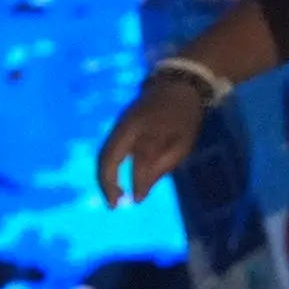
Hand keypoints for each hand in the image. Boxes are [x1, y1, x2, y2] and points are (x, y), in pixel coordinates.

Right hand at [97, 73, 202, 205]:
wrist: (177, 83)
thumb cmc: (184, 115)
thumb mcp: (183, 141)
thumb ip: (162, 165)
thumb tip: (141, 193)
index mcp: (142, 127)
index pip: (136, 160)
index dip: (135, 182)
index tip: (137, 201)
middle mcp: (123, 126)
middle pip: (106, 158)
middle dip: (106, 183)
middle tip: (113, 205)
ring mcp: (119, 125)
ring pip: (104, 155)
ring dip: (105, 177)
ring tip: (113, 197)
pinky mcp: (120, 127)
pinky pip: (110, 150)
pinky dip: (110, 167)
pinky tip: (118, 180)